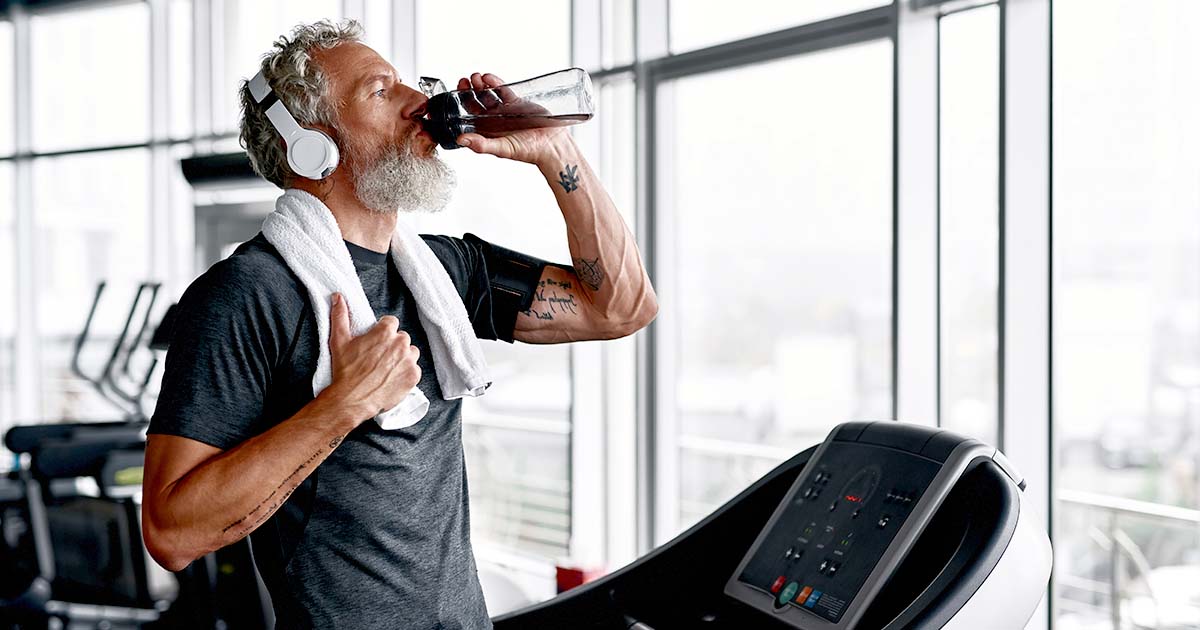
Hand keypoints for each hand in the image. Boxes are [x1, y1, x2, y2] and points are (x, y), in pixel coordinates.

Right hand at [324, 293, 420, 422]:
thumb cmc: (345, 371)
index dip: (383, 331)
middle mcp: (400, 344)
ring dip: (402, 357)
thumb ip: (340, 316)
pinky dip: (406, 373)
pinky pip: (415, 369)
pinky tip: (392, 378)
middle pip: (401, 338)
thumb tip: (338, 297)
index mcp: (385, 332)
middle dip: (393, 345)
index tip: (376, 341)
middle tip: (379, 357)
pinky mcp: (414, 376)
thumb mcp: (339, 341)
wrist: (352, 399)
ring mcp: (409, 360)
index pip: (391, 322)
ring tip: (387, 368)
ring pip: (411, 352)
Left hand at [454, 72, 574, 164]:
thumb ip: (481, 145)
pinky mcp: (517, 102)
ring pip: (489, 94)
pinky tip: (489, 78)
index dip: (461, 103)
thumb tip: (460, 139)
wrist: (552, 145)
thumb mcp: (501, 149)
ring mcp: (505, 110)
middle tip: (465, 81)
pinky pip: (503, 90)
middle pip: (477, 101)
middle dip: (469, 90)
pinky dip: (496, 83)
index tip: (457, 92)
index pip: (469, 114)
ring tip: (476, 77)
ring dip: (481, 85)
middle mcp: (494, 120)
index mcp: (487, 131)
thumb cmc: (528, 151)